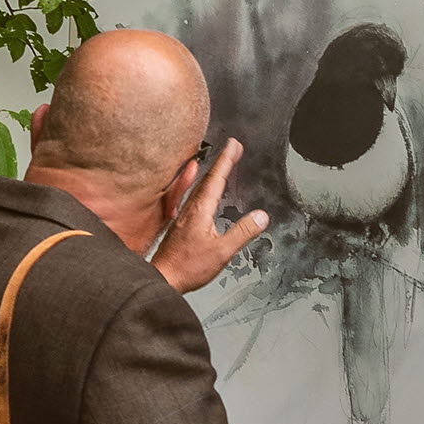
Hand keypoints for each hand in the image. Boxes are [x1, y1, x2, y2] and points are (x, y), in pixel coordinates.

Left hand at [154, 139, 268, 293]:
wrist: (162, 278)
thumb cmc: (187, 267)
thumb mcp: (222, 252)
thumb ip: (242, 232)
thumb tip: (260, 216)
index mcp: (200, 211)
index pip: (216, 179)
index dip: (226, 161)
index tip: (234, 145)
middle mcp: (190, 209)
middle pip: (208, 179)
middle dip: (221, 162)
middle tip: (232, 149)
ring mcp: (183, 216)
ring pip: (198, 188)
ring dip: (211, 174)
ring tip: (220, 165)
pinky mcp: (180, 225)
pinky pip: (191, 198)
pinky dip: (198, 188)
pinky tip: (198, 190)